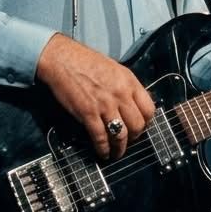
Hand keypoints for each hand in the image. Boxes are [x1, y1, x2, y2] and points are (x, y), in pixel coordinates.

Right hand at [35, 33, 156, 159]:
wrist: (62, 58)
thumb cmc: (84, 61)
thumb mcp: (114, 68)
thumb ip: (125, 86)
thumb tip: (131, 103)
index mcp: (129, 81)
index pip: (149, 109)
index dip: (146, 122)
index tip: (141, 127)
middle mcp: (120, 94)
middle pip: (137, 125)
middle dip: (134, 137)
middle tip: (129, 141)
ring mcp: (105, 104)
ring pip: (121, 135)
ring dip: (120, 148)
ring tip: (117, 152)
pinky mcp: (88, 113)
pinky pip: (100, 137)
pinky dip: (103, 149)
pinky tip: (103, 152)